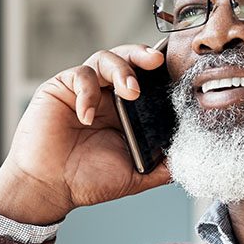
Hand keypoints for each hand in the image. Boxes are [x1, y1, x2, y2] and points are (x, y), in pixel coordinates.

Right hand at [0, 43, 173, 223]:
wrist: (51, 188)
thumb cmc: (88, 181)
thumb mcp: (136, 175)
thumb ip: (163, 166)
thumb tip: (192, 159)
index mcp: (127, 111)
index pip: (147, 80)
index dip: (160, 72)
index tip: (177, 71)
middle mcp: (107, 96)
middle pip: (128, 59)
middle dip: (143, 56)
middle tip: (156, 62)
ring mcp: (84, 90)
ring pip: (105, 58)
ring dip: (121, 69)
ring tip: (131, 90)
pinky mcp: (60, 88)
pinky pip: (79, 75)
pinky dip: (87, 92)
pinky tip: (87, 115)